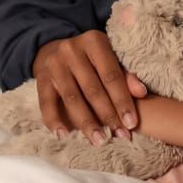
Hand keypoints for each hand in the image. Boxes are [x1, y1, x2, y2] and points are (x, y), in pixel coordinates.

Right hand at [33, 30, 147, 143]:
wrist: (53, 49)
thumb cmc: (90, 59)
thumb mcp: (109, 59)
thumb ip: (125, 75)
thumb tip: (142, 93)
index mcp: (94, 41)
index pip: (111, 75)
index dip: (122, 101)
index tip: (131, 123)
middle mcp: (72, 50)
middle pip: (93, 89)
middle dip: (108, 115)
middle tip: (119, 136)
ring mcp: (54, 65)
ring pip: (72, 98)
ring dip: (86, 123)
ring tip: (98, 141)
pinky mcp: (40, 79)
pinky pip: (46, 103)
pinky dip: (55, 121)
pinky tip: (64, 135)